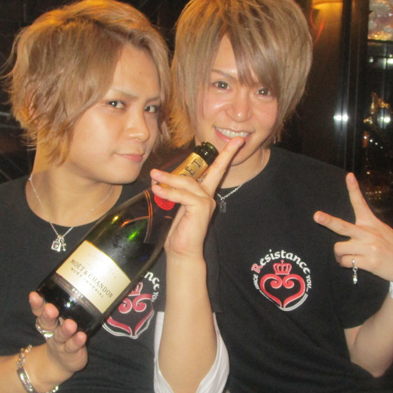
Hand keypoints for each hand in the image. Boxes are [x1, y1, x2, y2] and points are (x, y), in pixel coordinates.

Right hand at [29, 292, 87, 380]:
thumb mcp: (61, 320)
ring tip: (70, 324)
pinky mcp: (70, 353)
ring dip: (65, 330)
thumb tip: (78, 280)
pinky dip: (77, 341)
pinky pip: (73, 347)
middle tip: (51, 308)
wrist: (62, 363)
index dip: (36, 304)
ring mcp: (60, 343)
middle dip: (48, 315)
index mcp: (48, 321)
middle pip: (47, 323)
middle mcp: (52, 331)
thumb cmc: (64, 334)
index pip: (39, 311)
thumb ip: (65, 306)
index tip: (34, 295)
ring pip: (60, 336)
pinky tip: (82, 336)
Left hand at [150, 138, 244, 259]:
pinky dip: (169, 192)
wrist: (181, 252)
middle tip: (237, 140)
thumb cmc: (177, 231)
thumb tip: (157, 178)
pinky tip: (157, 190)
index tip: (238, 141)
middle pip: (216, 170)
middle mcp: (208, 196)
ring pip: (188, 182)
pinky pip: (183, 195)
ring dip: (169, 178)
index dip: (226, 155)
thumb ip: (173, 192)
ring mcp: (206, 202)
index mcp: (203, 194)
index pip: (216, 171)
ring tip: (154, 175)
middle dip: (226, 154)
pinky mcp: (200, 208)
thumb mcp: (174, 206)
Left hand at [313, 173, 392, 288]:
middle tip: (316, 216)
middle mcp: (369, 234)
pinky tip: (353, 264)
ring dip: (339, 255)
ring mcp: (369, 248)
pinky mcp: (370, 262)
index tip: (349, 176)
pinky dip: (345, 264)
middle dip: (328, 221)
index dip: (354, 189)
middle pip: (342, 226)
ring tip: (346, 257)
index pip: (360, 204)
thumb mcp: (383, 231)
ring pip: (339, 248)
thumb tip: (347, 235)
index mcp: (372, 223)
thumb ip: (366, 230)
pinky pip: (347, 261)